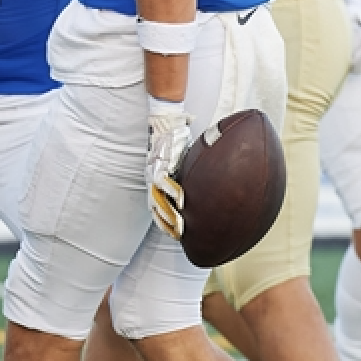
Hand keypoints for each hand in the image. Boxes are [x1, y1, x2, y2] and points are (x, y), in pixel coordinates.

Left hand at [146, 109, 192, 238]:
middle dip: (167, 224)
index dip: (166, 223)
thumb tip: (207, 182)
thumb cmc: (173, 142)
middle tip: (179, 236)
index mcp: (157, 183)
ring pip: (159, 201)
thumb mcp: (180, 162)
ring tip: (181, 226)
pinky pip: (164, 182)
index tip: (176, 235)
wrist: (165, 124)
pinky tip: (181, 201)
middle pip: (157, 209)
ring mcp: (154, 174)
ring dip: (169, 214)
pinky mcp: (159, 165)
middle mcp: (153, 181)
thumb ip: (188, 173)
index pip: (160, 208)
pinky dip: (173, 192)